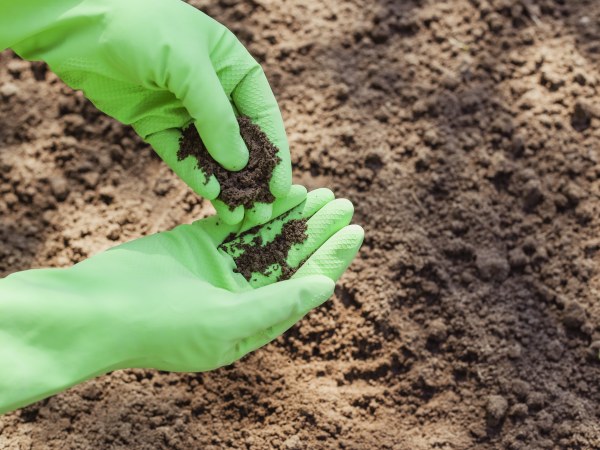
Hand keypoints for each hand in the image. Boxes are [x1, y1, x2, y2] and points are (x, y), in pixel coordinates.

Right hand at [0, 187, 362, 412]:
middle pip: (290, 260)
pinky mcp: (197, 243)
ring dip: (293, 216)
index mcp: (252, 324)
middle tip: (345, 203)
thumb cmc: (160, 326)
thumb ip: (277, 304)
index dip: (331, 260)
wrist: (94, 309)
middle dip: (317, 232)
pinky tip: (283, 190)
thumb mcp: (226, 322)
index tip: (355, 231)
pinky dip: (260, 207)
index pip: (303, 288)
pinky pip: (237, 222)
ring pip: (266, 237)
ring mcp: (218, 269)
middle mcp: (240, 297)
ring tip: (323, 193)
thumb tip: (327, 287)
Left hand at [9, 0, 290, 225]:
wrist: (78, 21)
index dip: (276, 153)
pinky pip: (181, 154)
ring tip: (238, 217)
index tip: (282, 188)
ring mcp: (184, 109)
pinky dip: (195, 174)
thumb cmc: (143, 27)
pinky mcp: (157, 124)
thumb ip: (216, 117)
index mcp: (233, 68)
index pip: (264, 116)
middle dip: (252, 178)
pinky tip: (210, 195)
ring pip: (212, 154)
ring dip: (226, 185)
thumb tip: (239, 164)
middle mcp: (214, 91)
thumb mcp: (189, 67)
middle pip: (241, 141)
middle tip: (261, 212)